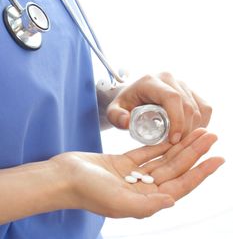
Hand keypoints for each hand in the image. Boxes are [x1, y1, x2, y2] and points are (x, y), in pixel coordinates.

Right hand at [51, 129, 223, 218]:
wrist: (63, 177)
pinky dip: (161, 144)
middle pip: (176, 169)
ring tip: (197, 132)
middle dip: (195, 153)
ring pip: (164, 159)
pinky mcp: (124, 163)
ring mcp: (134, 175)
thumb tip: (173, 200)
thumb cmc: (86, 191)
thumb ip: (146, 205)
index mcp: (145, 202)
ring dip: (181, 146)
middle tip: (211, 136)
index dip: (200, 172)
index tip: (217, 158)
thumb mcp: (117, 202)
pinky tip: (172, 135)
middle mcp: (143, 189)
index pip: (180, 185)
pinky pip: (147, 152)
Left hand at [107, 72, 211, 143]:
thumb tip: (126, 122)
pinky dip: (201, 124)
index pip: (172, 98)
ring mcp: (182, 84)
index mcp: (151, 82)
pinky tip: (189, 134)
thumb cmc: (125, 105)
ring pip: (199, 108)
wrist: (134, 97)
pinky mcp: (191, 91)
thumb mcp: (115, 111)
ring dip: (194, 129)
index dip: (177, 120)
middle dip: (185, 130)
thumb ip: (116, 116)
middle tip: (176, 147)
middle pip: (188, 106)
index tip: (173, 140)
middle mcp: (169, 79)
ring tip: (180, 142)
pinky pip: (205, 108)